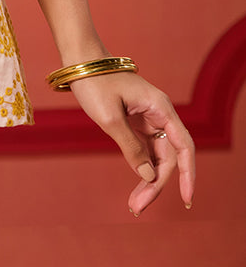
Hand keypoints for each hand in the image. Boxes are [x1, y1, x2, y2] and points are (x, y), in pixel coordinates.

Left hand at [69, 71, 195, 215]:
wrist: (78, 60)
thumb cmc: (94, 83)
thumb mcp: (110, 118)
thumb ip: (131, 148)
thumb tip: (149, 175)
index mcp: (160, 108)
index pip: (184, 147)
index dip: (188, 174)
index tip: (187, 199)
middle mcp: (159, 114)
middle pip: (168, 156)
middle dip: (156, 183)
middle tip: (138, 206)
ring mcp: (147, 118)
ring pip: (156, 155)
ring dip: (149, 179)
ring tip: (135, 203)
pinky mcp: (135, 122)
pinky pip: (145, 149)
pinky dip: (141, 167)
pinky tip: (137, 184)